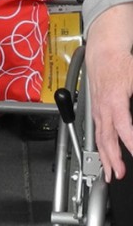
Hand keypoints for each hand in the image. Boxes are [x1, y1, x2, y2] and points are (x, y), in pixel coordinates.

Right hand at [85, 3, 132, 180]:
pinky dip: (101, 148)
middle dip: (112, 158)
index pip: (122, 126)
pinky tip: (106, 157)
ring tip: (111, 174)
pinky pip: (98, 132)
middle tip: (119, 174)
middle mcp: (103, 108)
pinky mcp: (96, 110)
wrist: (103, 52)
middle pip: (106, 137)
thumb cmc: (122, 63)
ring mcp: (98, 110)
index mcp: (114, 100)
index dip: (129, 141)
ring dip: (105, 157)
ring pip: (99, 138)